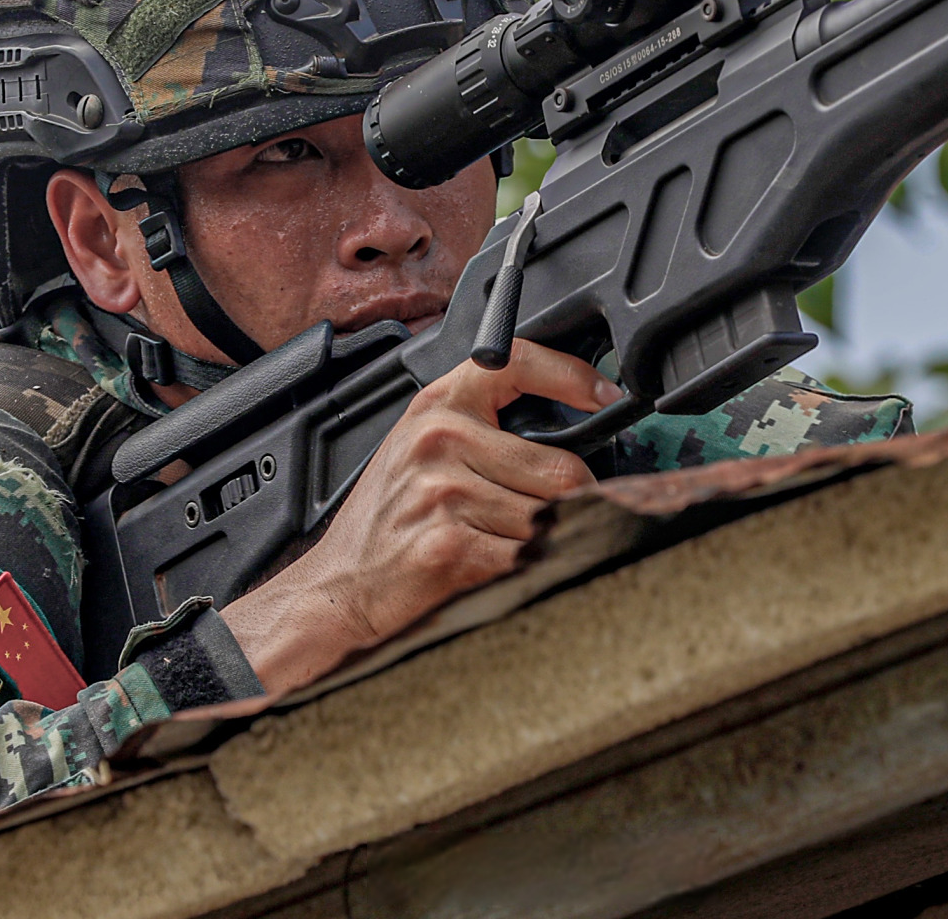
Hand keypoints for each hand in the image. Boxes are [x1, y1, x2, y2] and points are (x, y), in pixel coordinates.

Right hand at [218, 339, 620, 693]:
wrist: (341, 585)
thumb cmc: (387, 522)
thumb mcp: (422, 447)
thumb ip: (482, 424)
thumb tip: (571, 423)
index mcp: (436, 406)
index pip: (517, 362)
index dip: (573, 375)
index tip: (606, 394)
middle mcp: (440, 439)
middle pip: (561, 466)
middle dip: (575, 498)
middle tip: (559, 515)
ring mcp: (445, 492)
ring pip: (551, 517)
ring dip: (550, 539)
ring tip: (516, 544)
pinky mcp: (452, 544)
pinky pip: (529, 556)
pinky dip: (531, 569)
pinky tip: (504, 567)